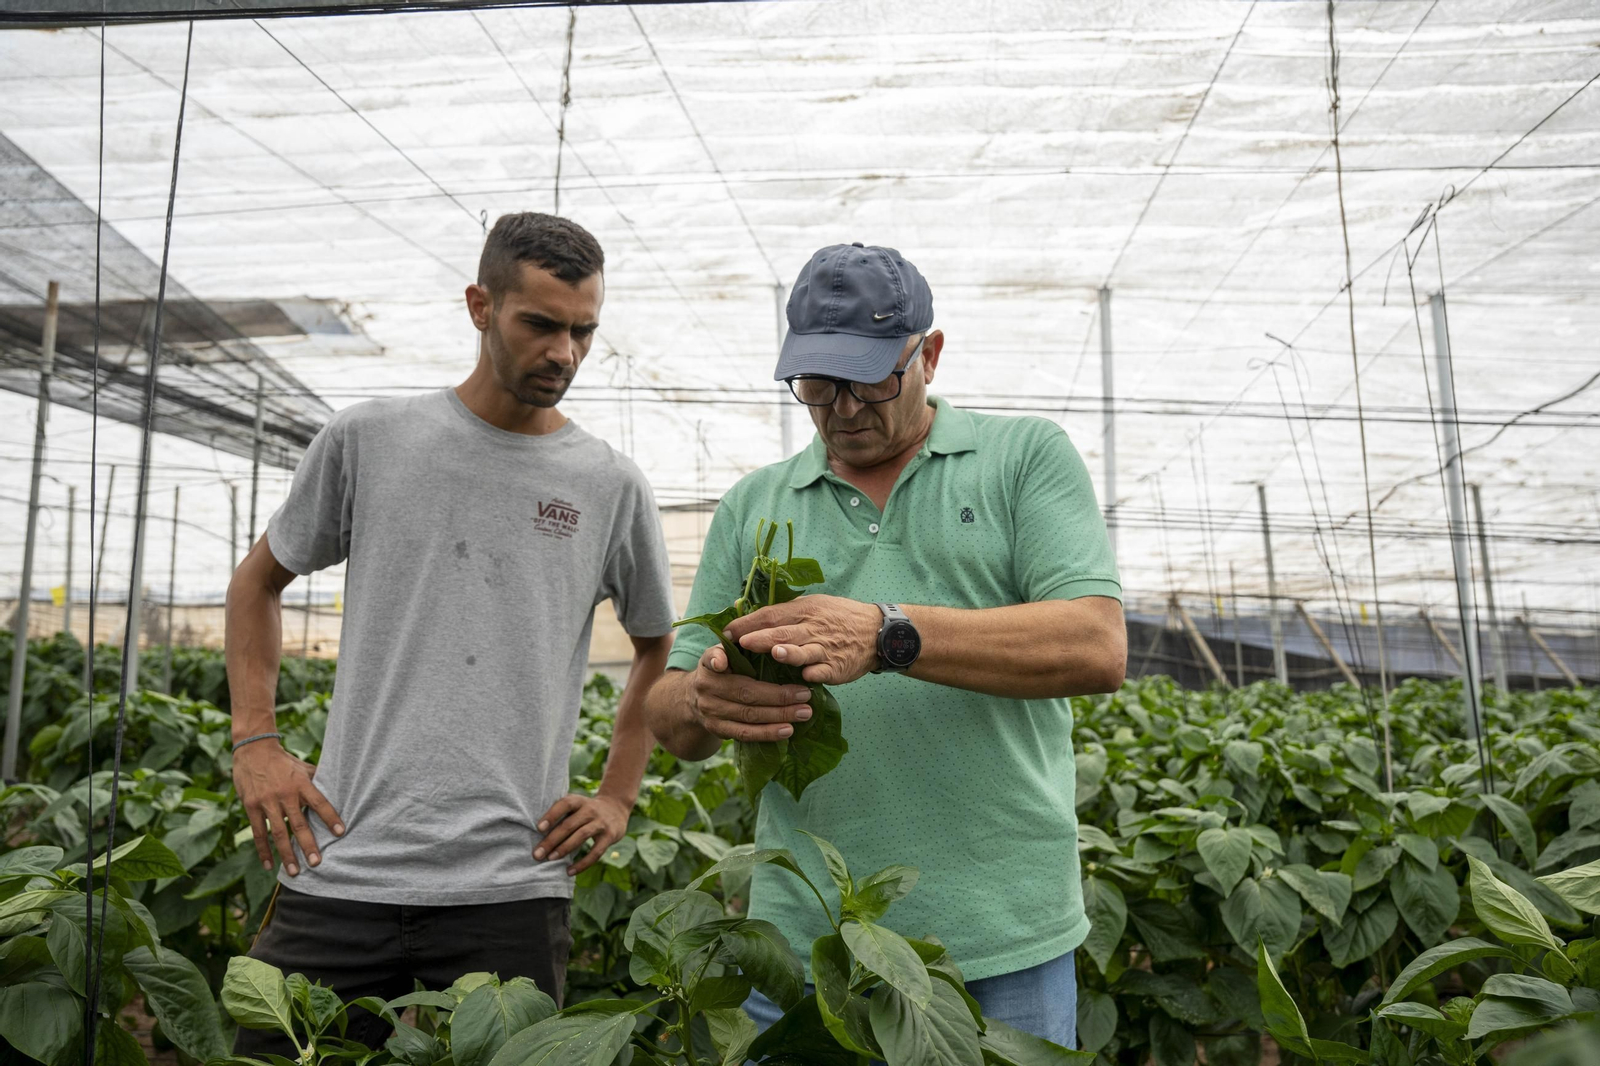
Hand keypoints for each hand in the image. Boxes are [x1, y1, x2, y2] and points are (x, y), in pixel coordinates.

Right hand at [233, 741, 342, 876]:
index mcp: (301, 784)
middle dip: (308, 845)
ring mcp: (267, 802)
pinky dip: (264, 850)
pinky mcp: (251, 807)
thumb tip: (339, 790)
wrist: (253, 750)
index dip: (330, 817)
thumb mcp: (304, 768)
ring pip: (279, 833)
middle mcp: (285, 794)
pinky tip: (269, 865)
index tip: (341, 832)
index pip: (319, 803)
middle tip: (317, 863)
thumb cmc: (284, 762)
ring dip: (287, 854)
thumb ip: (318, 782)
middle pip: (299, 823)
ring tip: (295, 871)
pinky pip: (259, 832)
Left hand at [535, 793, 631, 875]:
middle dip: (552, 840)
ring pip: (581, 836)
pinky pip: (596, 852)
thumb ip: (561, 815)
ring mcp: (601, 823)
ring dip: (564, 848)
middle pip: (569, 824)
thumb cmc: (586, 810)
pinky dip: (582, 863)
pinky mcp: (610, 836)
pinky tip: (569, 871)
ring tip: (550, 859)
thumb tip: (536, 835)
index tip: (538, 828)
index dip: (552, 815)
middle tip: (537, 854)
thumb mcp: (577, 805)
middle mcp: (590, 810)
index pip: (565, 804)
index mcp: (579, 801)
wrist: (616, 808)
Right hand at [688, 645, 814, 742]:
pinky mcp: (718, 730)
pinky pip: (745, 734)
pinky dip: (768, 733)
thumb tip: (744, 634)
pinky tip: (787, 730)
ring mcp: (711, 712)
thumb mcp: (721, 653)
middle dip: (778, 696)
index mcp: (709, 665)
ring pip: (748, 716)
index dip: (717, 659)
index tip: (722, 661)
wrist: (694, 699)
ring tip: (804, 712)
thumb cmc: (721, 670)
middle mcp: (706, 688)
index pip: (712, 659)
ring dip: (779, 716)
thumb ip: (732, 646)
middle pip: (745, 693)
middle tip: (805, 694)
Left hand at [722, 595, 882, 685]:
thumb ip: (783, 611)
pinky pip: (824, 671)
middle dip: (763, 638)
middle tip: (742, 643)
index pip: (771, 615)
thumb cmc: (837, 617)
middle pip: (784, 632)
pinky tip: (805, 677)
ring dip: (790, 653)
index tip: (728, 632)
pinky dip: (815, 673)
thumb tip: (745, 610)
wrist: (877, 631)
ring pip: (805, 651)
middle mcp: (814, 628)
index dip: (749, 623)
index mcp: (805, 609)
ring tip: (776, 654)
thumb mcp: (813, 604)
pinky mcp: (838, 668)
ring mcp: (826, 648)